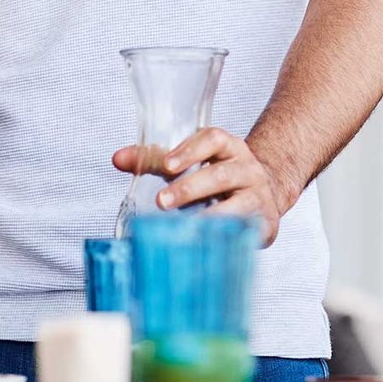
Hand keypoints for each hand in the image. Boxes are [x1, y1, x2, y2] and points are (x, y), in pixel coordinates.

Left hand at [112, 127, 291, 245]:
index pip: (213, 139)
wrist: (264, 194)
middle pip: (221, 174)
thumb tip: (118, 159)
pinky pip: (246, 230)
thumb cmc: (217, 175)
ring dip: (209, 215)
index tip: (167, 165)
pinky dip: (226, 235)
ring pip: (238, 204)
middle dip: (190, 187)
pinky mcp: (265, 223)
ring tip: (183, 225)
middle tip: (161, 201)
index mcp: (228, 147)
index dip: (190, 150)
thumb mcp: (192, 160)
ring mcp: (258, 196)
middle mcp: (247, 168)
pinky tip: (206, 242)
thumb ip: (154, 158)